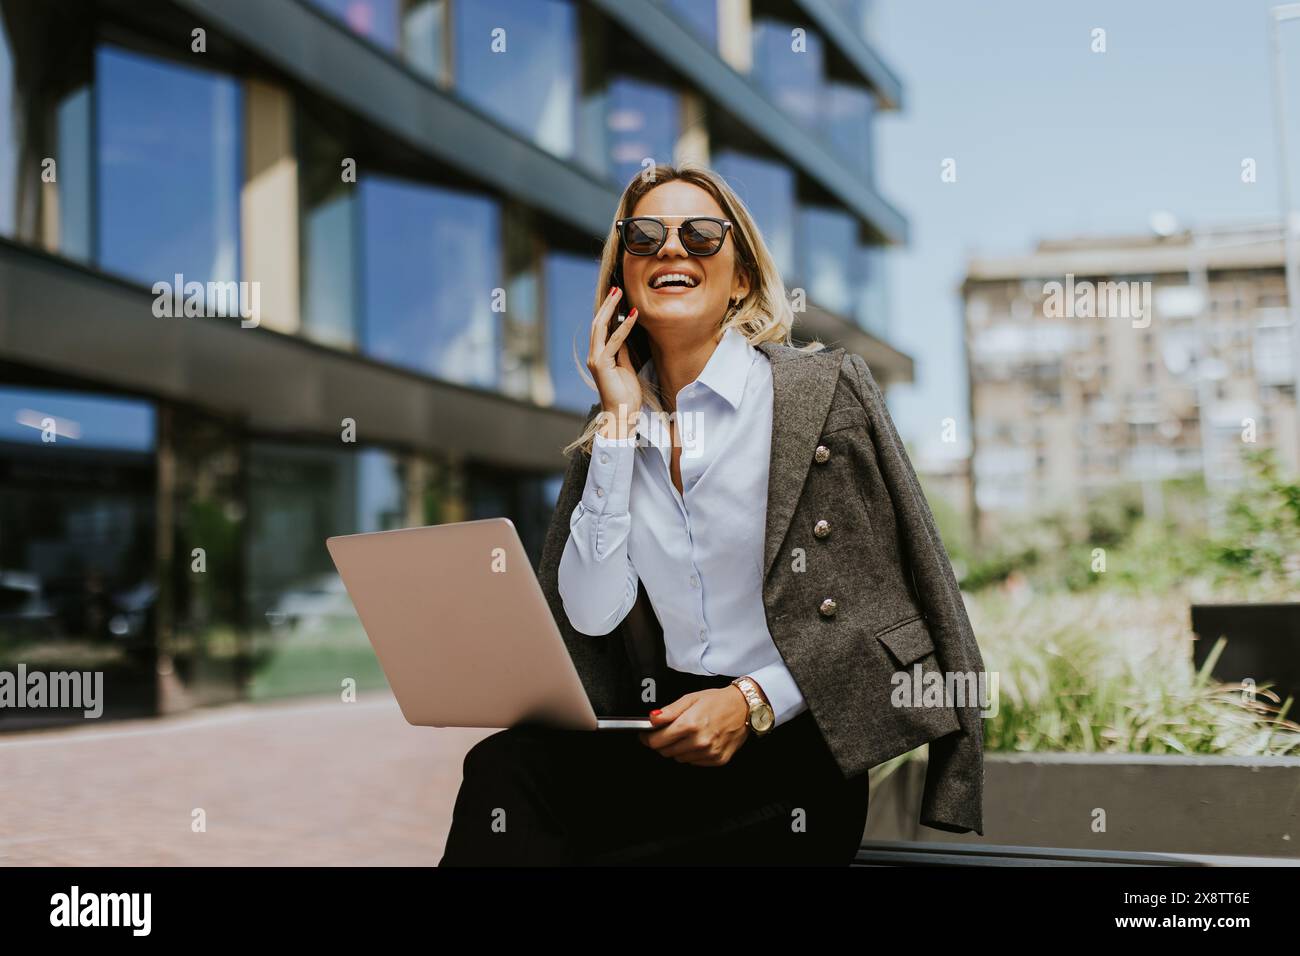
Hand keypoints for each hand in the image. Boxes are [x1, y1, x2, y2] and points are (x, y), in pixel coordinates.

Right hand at [587, 286, 641, 437]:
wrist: (621, 414)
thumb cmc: (625, 395)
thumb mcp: (626, 368)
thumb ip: (623, 352)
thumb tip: (625, 336)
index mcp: (599, 356)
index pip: (602, 328)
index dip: (609, 312)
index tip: (617, 297)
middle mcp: (594, 355)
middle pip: (598, 324)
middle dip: (607, 305)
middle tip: (616, 288)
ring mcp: (596, 359)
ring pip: (601, 328)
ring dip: (611, 309)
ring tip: (620, 294)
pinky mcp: (602, 364)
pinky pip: (614, 341)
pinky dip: (624, 327)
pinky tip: (632, 315)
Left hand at [637, 686, 750, 765]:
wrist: (744, 708)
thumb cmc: (718, 701)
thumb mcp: (690, 698)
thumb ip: (669, 711)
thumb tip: (652, 719)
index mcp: (690, 724)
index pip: (657, 741)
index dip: (648, 738)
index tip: (646, 735)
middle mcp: (699, 741)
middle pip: (666, 752)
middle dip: (662, 743)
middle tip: (667, 732)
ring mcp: (709, 753)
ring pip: (679, 758)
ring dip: (677, 749)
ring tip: (687, 734)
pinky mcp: (717, 760)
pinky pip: (694, 762)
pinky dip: (692, 753)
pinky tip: (698, 741)